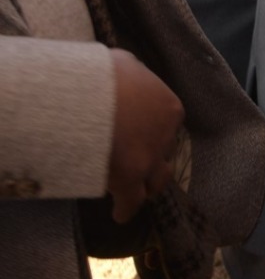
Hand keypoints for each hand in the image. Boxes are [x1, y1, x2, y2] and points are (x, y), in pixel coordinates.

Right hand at [107, 49, 184, 223]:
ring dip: (147, 185)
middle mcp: (166, 134)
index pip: (166, 125)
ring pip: (156, 180)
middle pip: (163, 152)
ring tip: (135, 190)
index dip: (150, 132)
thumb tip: (125, 73)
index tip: (135, 137)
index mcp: (168, 106)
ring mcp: (150, 158)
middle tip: (134, 161)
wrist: (82, 92)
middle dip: (152, 158)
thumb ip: (131, 73)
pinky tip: (120, 214)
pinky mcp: (130, 177)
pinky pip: (131, 201)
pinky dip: (126, 208)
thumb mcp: (123, 63)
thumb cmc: (99, 73)